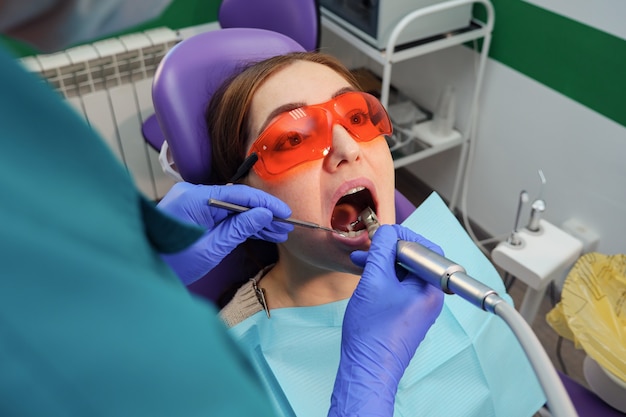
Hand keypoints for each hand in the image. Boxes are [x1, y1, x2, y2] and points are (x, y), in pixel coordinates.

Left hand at [158, 182, 292, 283]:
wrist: (143, 272)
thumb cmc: (172, 263)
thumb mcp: (211, 248)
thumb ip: (239, 228)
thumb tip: (265, 214)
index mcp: (195, 198)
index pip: (238, 194)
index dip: (265, 203)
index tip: (285, 213)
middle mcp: (193, 195)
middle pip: (237, 200)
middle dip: (263, 214)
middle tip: (286, 226)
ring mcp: (192, 204)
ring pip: (231, 209)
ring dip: (254, 221)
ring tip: (279, 233)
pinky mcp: (193, 216)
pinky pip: (222, 216)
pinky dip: (239, 225)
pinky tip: (260, 232)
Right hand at [329, 225, 444, 416]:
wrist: (367, 369)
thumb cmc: (372, 333)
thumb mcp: (374, 281)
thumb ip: (382, 251)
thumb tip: (388, 232)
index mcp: (430, 288)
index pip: (426, 249)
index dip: (403, 237)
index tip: (384, 235)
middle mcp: (429, 298)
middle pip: (415, 261)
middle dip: (390, 251)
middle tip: (370, 250)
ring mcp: (419, 308)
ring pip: (405, 275)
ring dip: (384, 265)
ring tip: (362, 264)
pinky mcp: (407, 316)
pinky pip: (399, 289)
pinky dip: (384, 280)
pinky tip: (367, 280)